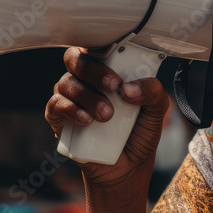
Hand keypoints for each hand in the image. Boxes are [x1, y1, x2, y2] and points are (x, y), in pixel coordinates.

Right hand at [45, 47, 168, 191]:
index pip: (96, 45)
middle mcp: (85, 79)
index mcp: (107, 69)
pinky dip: (70, 110)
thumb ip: (153, 91)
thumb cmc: (139, 131)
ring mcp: (69, 98)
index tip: (121, 61)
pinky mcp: (58, 118)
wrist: (127, 168)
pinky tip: (87, 120)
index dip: (102, 45)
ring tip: (107, 116)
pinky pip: (55, 105)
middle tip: (115, 86)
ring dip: (87, 96)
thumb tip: (129, 88)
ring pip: (66, 82)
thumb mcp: (157, 110)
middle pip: (76, 58)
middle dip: (95, 71)